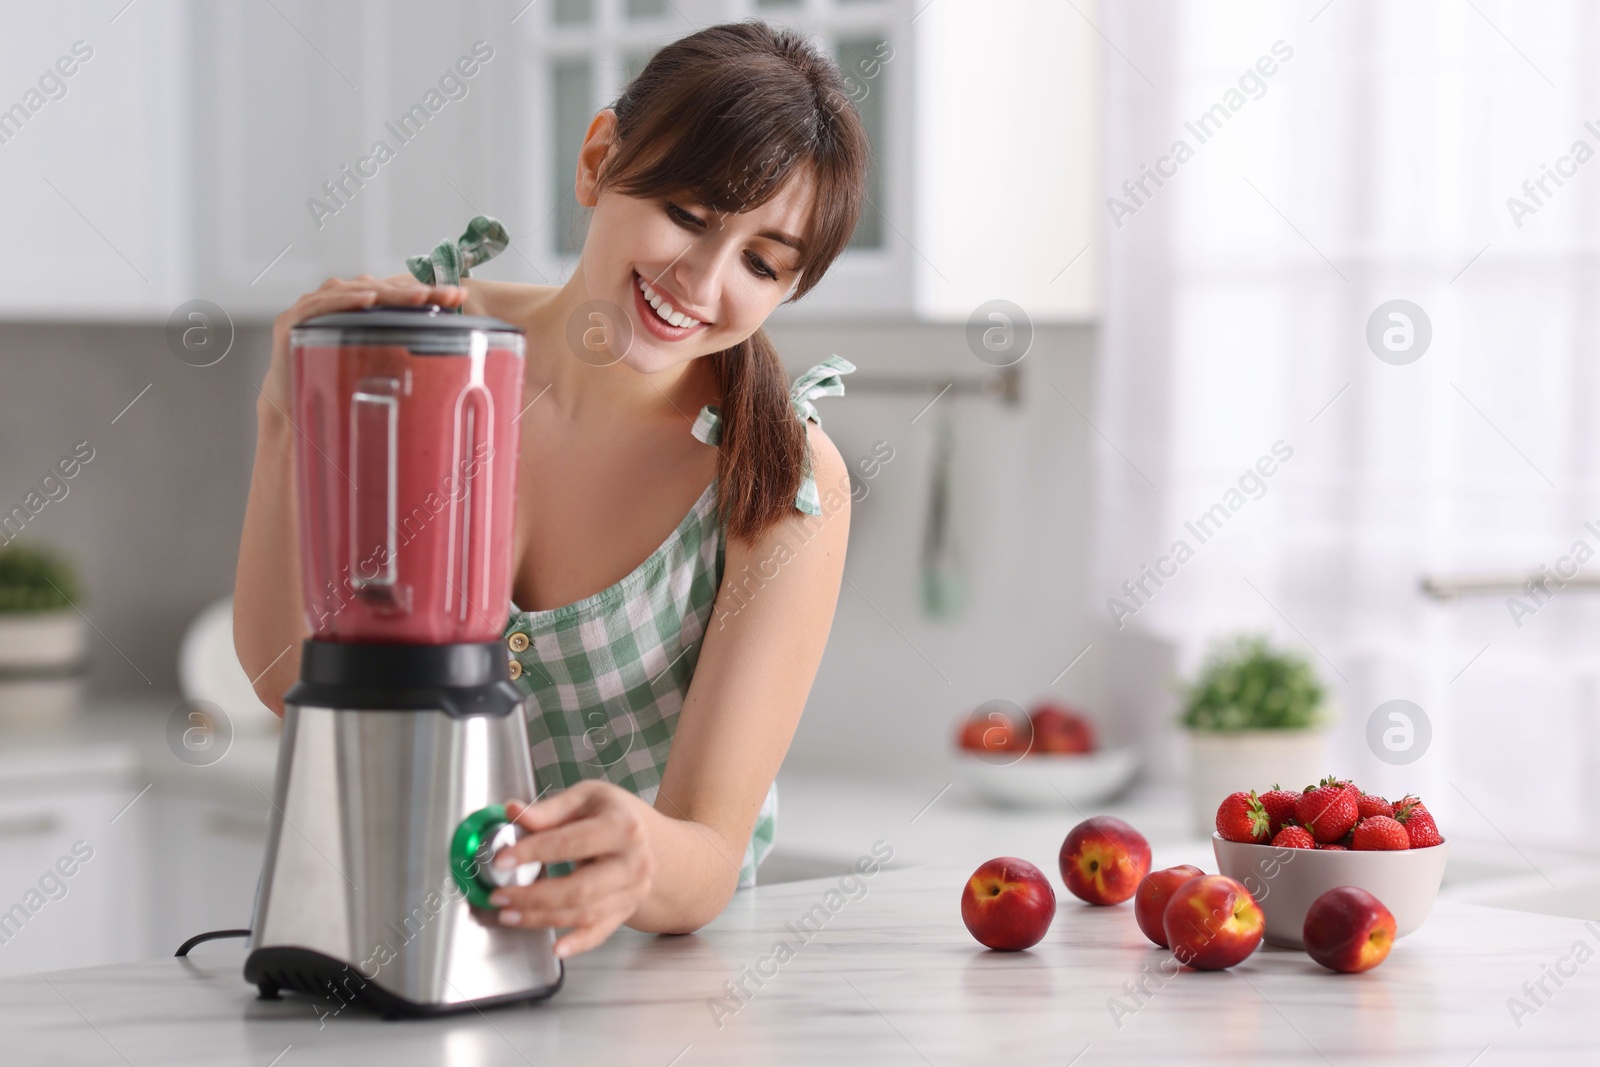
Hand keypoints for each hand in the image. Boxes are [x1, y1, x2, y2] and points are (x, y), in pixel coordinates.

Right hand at [259, 275, 465, 417]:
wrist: (289, 403)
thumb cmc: (336, 383)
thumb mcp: (376, 366)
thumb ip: (402, 354)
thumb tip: (452, 361)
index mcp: (359, 307)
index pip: (398, 294)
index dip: (429, 293)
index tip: (459, 296)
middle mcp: (338, 299)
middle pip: (383, 289)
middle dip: (417, 291)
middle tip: (446, 296)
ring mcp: (315, 306)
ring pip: (358, 291)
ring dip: (389, 293)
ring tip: (418, 296)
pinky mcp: (294, 319)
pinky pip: (323, 304)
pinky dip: (346, 300)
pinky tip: (369, 300)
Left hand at [488, 780, 656, 959]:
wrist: (648, 837)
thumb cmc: (613, 814)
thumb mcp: (586, 798)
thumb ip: (549, 810)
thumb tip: (513, 812)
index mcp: (622, 826)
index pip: (570, 842)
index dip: (533, 852)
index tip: (502, 859)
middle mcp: (634, 862)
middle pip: (580, 888)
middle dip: (534, 896)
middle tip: (500, 895)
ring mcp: (633, 890)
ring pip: (585, 913)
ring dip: (542, 918)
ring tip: (509, 914)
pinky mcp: (627, 909)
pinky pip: (601, 932)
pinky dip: (578, 943)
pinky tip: (556, 947)